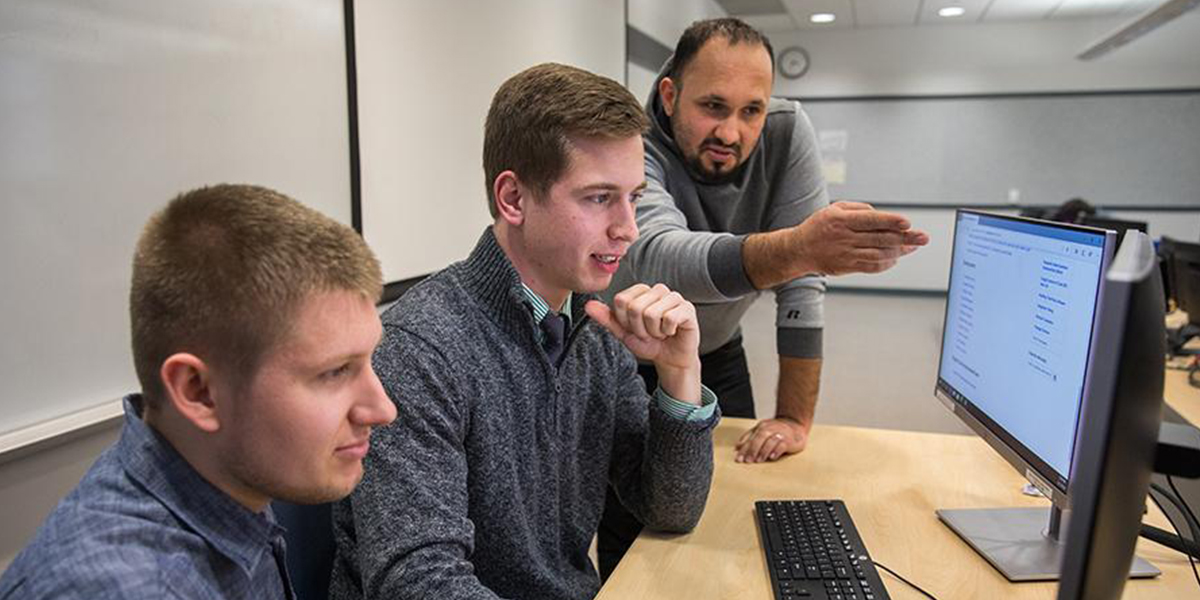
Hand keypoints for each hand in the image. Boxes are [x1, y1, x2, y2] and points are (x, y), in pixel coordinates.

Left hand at [586, 284, 701, 402]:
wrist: (669, 358)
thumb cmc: (649, 343)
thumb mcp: (623, 333)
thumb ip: (606, 318)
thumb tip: (588, 305)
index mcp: (641, 291)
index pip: (621, 300)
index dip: (625, 321)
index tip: (635, 328)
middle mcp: (658, 290)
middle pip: (635, 307)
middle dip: (640, 328)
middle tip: (649, 333)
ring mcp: (674, 298)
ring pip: (652, 313)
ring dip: (654, 331)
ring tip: (660, 332)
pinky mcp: (687, 308)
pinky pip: (669, 318)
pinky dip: (667, 331)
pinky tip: (672, 332)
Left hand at [735, 418, 809, 462]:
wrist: (795, 425)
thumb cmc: (777, 430)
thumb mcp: (761, 430)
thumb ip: (749, 437)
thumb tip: (737, 447)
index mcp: (762, 427)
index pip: (751, 438)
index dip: (744, 449)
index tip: (739, 458)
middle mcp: (770, 429)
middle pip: (759, 438)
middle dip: (752, 450)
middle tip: (748, 460)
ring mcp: (780, 434)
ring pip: (770, 441)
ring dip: (763, 452)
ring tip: (758, 460)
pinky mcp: (789, 440)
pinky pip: (782, 445)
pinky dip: (776, 451)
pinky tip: (772, 457)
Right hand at [792, 202, 928, 275]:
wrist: (799, 249)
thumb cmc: (819, 226)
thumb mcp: (835, 208)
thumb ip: (859, 209)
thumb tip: (882, 216)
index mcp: (842, 220)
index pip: (871, 220)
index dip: (890, 221)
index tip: (907, 222)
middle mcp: (844, 237)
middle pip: (880, 238)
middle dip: (904, 238)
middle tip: (922, 237)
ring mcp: (846, 254)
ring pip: (879, 254)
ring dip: (899, 252)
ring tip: (912, 247)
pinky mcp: (847, 267)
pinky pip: (871, 267)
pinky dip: (886, 264)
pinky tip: (895, 258)